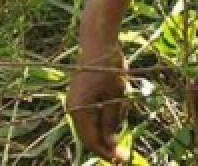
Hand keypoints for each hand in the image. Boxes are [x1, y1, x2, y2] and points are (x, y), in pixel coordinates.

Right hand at [67, 42, 128, 161]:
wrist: (99, 43)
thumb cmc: (109, 68)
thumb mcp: (115, 97)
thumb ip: (111, 122)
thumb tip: (109, 144)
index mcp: (79, 111)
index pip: (91, 141)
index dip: (105, 153)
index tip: (120, 160)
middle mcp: (73, 109)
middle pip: (90, 136)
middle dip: (107, 144)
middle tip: (124, 153)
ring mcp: (76, 103)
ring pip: (93, 125)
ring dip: (108, 126)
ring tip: (123, 103)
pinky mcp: (81, 97)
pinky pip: (92, 114)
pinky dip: (105, 116)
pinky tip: (118, 100)